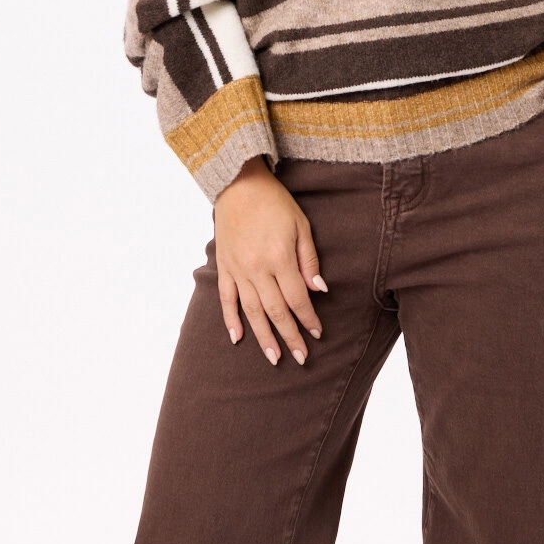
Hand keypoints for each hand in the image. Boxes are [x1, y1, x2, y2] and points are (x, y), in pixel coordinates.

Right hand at [213, 157, 328, 366]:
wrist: (239, 185)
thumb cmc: (275, 203)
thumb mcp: (301, 225)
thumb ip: (309, 259)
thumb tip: (318, 290)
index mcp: (280, 257)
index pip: (297, 298)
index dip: (308, 318)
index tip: (317, 333)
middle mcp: (257, 268)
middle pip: (276, 311)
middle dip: (289, 336)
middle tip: (300, 358)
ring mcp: (238, 269)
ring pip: (251, 311)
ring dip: (263, 336)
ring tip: (273, 357)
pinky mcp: (224, 267)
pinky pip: (226, 299)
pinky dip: (230, 320)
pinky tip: (237, 338)